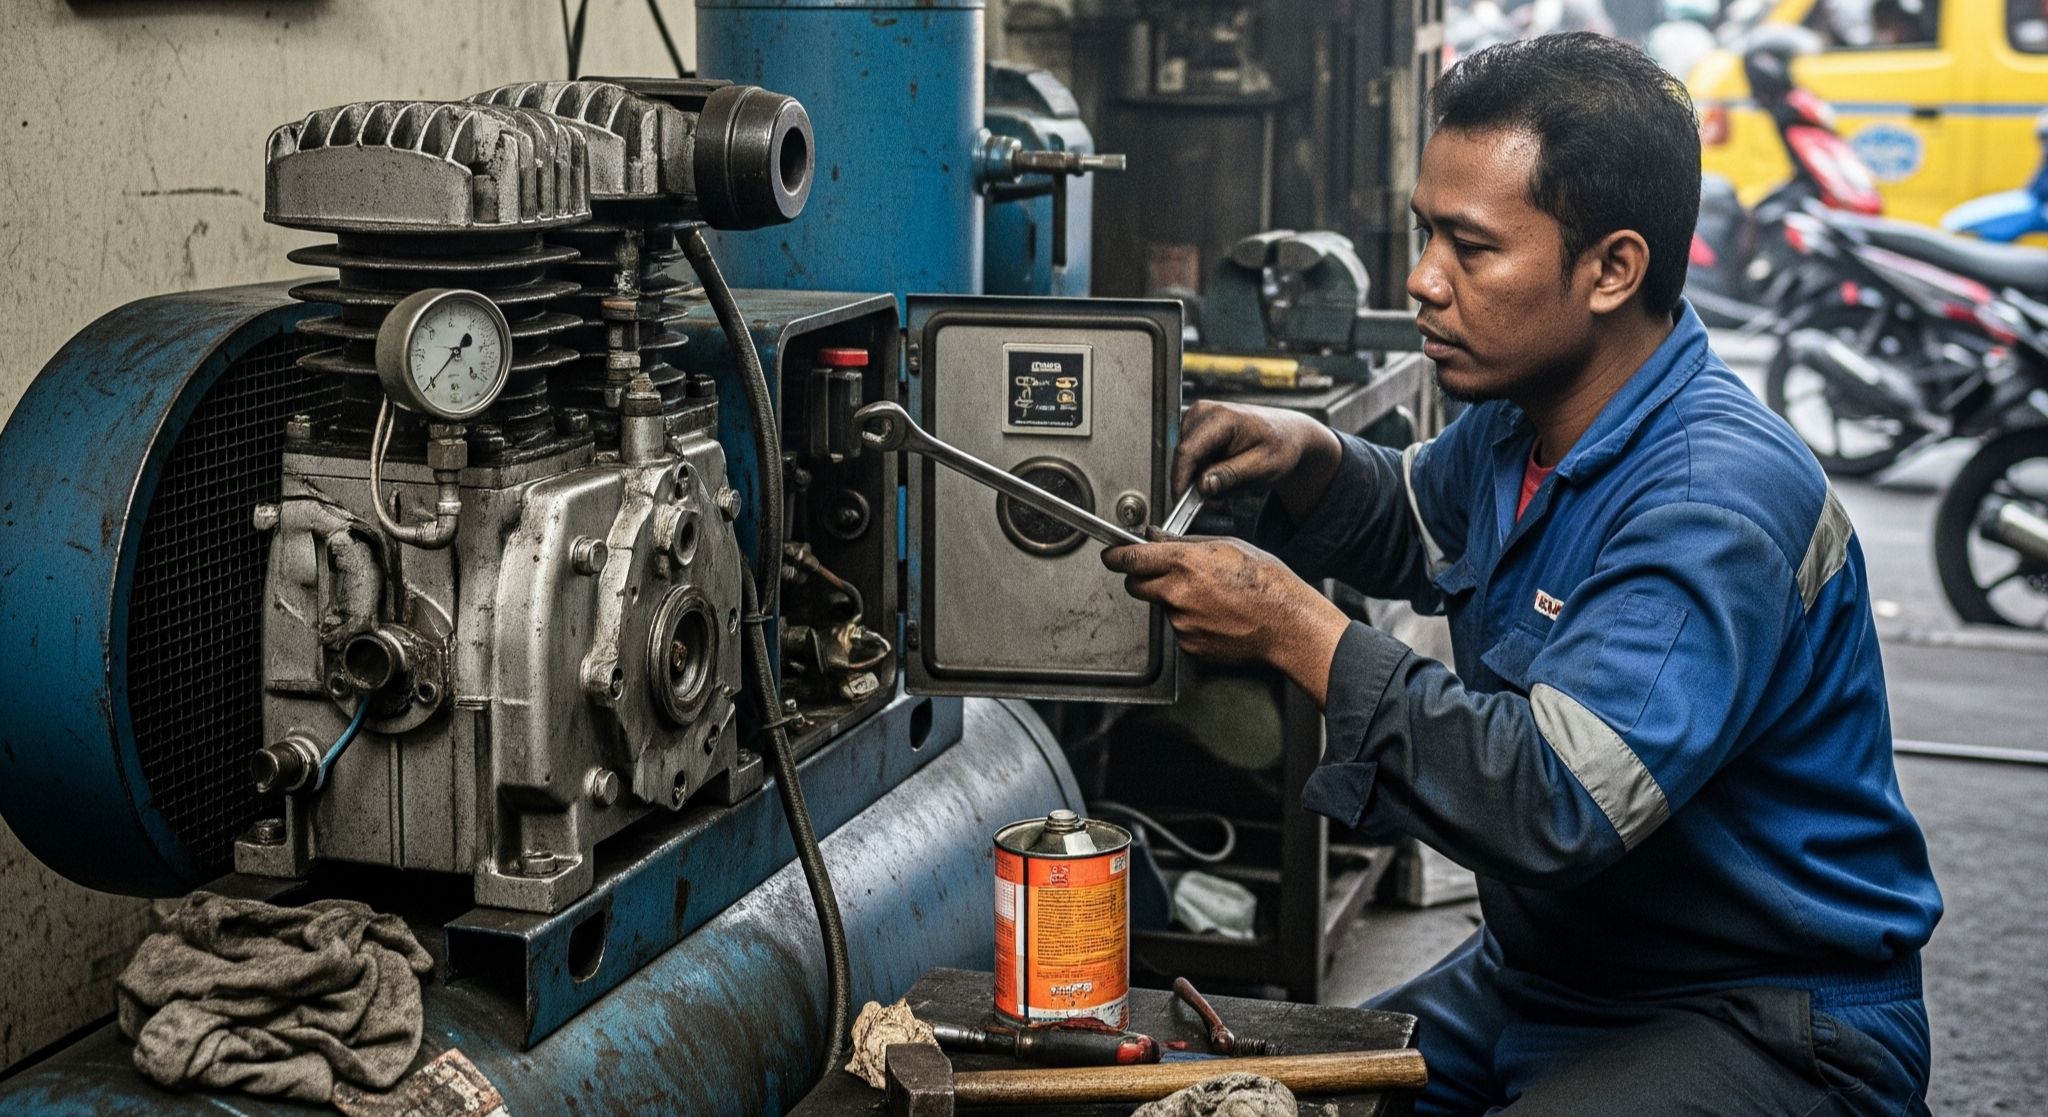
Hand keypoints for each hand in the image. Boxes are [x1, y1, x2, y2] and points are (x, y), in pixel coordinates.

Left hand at [1102, 533, 1349, 706]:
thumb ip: (1184, 543)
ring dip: (1175, 600)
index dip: (1115, 556)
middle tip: (1165, 575)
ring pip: (1162, 607)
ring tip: (1211, 597)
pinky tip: (1216, 615)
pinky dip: (1191, 622)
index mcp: (1184, 563)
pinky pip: (1179, 629)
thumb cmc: (1266, 583)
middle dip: (1143, 578)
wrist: (1287, 623)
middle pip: (1136, 585)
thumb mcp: (1226, 546)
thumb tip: (1156, 537)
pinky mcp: (1189, 645)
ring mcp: (1181, 622)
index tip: (1110, 555)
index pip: (1131, 558)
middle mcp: (1177, 593)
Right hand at [1176, 401, 1343, 520]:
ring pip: (1186, 458)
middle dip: (1194, 482)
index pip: (1188, 451)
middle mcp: (1203, 411)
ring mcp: (1197, 416)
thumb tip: (1202, 486)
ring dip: (1200, 477)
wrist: (1288, 433)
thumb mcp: (1263, 466)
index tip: (1180, 502)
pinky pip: (1190, 455)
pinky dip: (1203, 469)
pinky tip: (1223, 471)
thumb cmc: (1280, 445)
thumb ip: (1231, 475)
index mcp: (1222, 417)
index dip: (1180, 479)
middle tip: (1220, 500)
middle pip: (1184, 456)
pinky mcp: (1195, 425)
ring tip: (1230, 482)